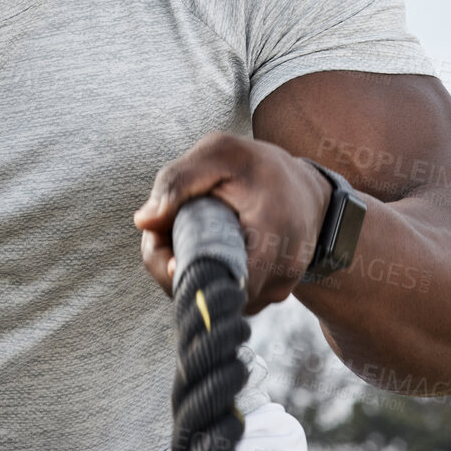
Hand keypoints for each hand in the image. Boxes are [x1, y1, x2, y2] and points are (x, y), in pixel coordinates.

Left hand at [131, 131, 332, 312]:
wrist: (306, 190)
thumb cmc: (259, 168)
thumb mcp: (219, 154)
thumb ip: (178, 182)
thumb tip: (144, 222)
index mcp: (270, 240)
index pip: (212, 279)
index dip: (175, 265)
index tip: (160, 236)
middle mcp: (276, 278)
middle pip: (204, 292)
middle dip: (173, 262)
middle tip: (166, 226)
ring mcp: (273, 293)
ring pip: (211, 295)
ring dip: (189, 266)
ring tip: (188, 229)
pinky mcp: (266, 297)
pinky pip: (224, 292)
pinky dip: (207, 270)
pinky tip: (204, 243)